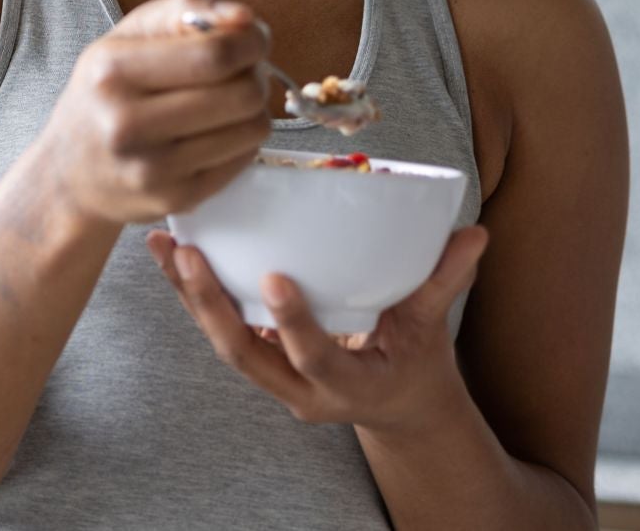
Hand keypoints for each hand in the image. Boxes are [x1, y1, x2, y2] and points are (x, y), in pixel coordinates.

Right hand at [40, 0, 273, 224]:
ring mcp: (151, 168)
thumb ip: (188, 8)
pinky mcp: (174, 198)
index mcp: (112, 70)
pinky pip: (243, 160)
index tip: (251, 38)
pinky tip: (214, 133)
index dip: (251, 41)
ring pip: (251, 128)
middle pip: (241, 94)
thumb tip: (245, 18)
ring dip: (253, 109)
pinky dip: (241, 141)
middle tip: (242, 71)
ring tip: (226, 103)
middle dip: (255, 74)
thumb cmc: (106, 92)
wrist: (68, 172)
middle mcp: (126, 122)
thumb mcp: (129, 35)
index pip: (215, 54)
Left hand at [145, 223, 490, 433]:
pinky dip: (194, 295)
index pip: (313, 358)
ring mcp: (275, 379)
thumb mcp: (431, 330)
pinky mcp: (259, 358)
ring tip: (165, 245)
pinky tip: (172, 254)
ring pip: (221, 343)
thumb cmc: (414, 362)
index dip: (293, 323)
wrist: (396, 404)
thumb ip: (444, 282)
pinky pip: (219, 329)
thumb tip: (475, 234)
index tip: (274, 279)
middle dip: (211, 307)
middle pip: (244, 356)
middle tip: (188, 255)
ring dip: (188, 296)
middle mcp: (301, 390)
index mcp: (347, 385)